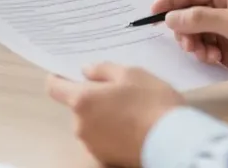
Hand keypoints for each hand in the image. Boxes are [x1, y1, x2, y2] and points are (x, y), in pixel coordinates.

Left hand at [47, 63, 184, 166]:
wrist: (173, 142)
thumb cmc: (151, 101)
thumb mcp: (132, 73)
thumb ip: (103, 70)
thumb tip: (86, 72)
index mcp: (82, 100)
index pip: (54, 87)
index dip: (59, 77)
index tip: (72, 73)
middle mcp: (80, 125)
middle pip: (78, 106)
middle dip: (92, 97)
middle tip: (118, 90)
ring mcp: (92, 145)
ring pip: (91, 123)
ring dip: (103, 115)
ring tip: (130, 110)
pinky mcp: (106, 159)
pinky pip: (103, 139)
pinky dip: (112, 132)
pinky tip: (133, 127)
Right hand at [154, 0, 227, 89]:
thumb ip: (199, 18)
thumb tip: (170, 17)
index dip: (170, 1)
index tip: (151, 13)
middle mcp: (224, 10)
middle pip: (189, 16)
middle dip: (183, 29)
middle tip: (187, 43)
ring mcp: (226, 31)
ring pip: (196, 35)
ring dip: (194, 44)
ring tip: (204, 53)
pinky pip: (206, 51)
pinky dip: (204, 55)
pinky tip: (213, 60)